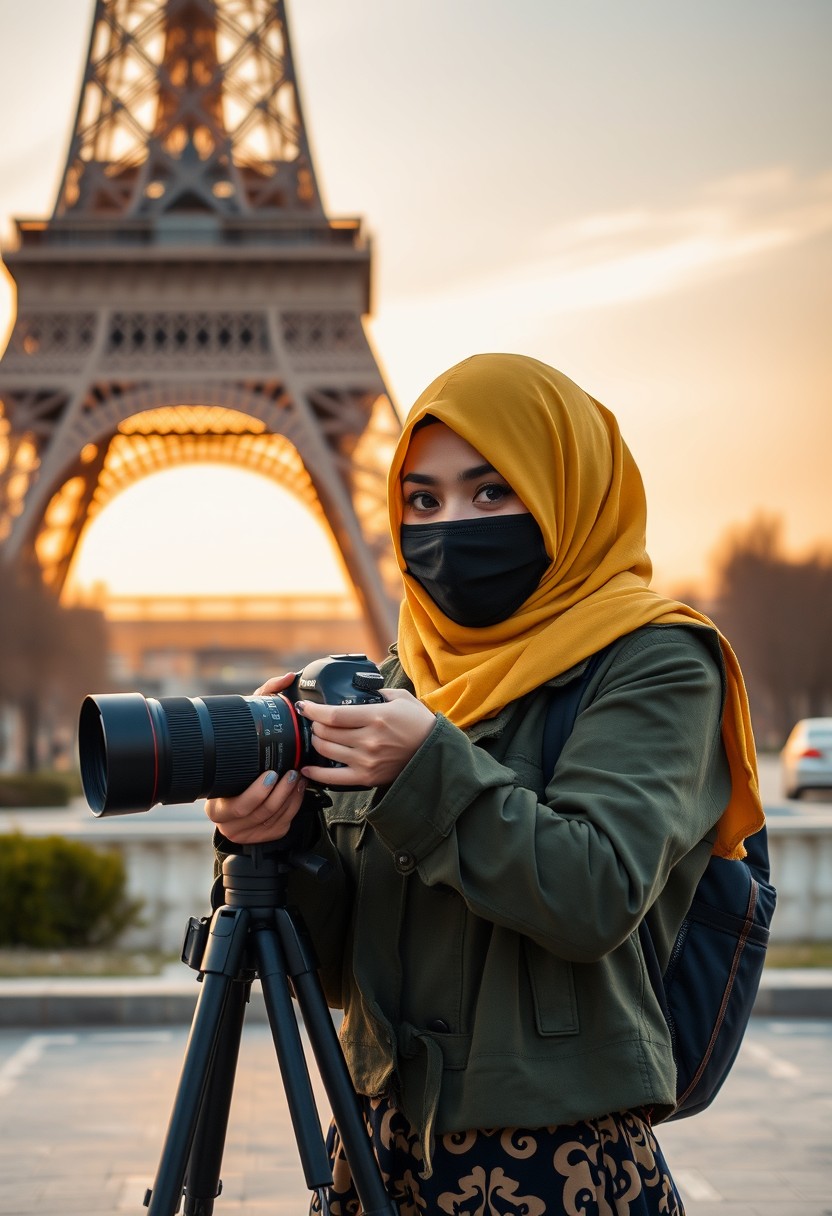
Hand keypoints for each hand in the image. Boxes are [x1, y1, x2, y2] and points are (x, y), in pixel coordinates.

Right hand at [204, 672, 307, 844]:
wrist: (243, 790)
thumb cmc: (243, 757)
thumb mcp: (248, 729)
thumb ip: (265, 699)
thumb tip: (287, 678)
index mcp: (216, 802)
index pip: (236, 805)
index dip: (256, 792)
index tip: (271, 774)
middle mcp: (227, 821)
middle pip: (260, 812)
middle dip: (280, 792)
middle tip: (292, 773)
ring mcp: (246, 832)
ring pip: (274, 819)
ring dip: (291, 798)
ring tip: (299, 778)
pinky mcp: (264, 837)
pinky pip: (283, 825)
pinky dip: (295, 808)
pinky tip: (299, 792)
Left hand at [295, 688, 435, 787]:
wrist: (434, 753)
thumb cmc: (419, 723)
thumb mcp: (401, 698)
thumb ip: (378, 692)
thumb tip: (359, 689)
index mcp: (375, 717)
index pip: (333, 714)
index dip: (313, 710)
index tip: (304, 706)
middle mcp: (369, 740)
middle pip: (326, 732)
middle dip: (315, 725)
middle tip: (315, 721)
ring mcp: (366, 761)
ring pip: (326, 751)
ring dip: (317, 742)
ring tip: (319, 736)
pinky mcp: (367, 778)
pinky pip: (333, 778)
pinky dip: (316, 774)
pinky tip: (307, 769)